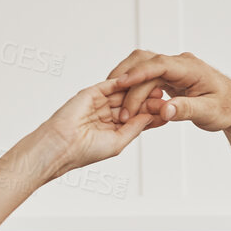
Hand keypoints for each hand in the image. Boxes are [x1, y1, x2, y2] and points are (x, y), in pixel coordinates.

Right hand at [36, 80, 155, 180]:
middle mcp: (108, 115)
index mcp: (113, 129)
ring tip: (158, 89)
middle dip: (150, 101)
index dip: (152, 115)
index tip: (169, 113)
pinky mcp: (92, 92)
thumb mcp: (118, 142)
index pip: (137, 119)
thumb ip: (135, 128)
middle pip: (134, 104)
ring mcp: (100, 102)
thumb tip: (151, 117)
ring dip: (141, 91)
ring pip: (125, 94)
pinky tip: (141, 80)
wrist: (62, 144)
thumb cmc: (85, 151)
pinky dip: (126, 81)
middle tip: (167, 98)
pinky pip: (112, 84)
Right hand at [105, 50, 230, 132]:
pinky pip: (147, 78)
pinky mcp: (169, 78)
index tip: (121, 84)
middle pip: (145, 62)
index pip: (159, 64)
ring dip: (129, 84)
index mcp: (190, 68)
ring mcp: (173, 70)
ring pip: (143, 68)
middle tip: (119, 108)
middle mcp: (179, 64)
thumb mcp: (208, 112)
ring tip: (119, 105)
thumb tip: (164, 111)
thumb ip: (186, 110)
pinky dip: (136, 89)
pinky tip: (129, 104)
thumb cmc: (225, 107)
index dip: (138, 73)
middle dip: (128, 82)